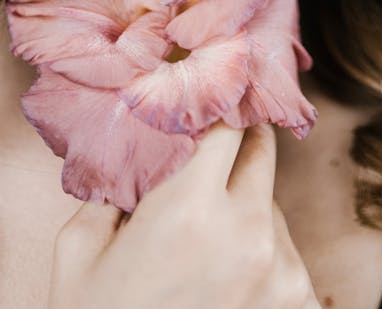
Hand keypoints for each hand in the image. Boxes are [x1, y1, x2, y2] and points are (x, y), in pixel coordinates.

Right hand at [47, 123, 320, 308]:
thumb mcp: (81, 251)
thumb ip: (114, 185)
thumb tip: (141, 141)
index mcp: (189, 209)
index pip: (226, 120)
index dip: (215, 106)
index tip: (207, 96)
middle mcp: (246, 232)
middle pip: (260, 150)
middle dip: (235, 146)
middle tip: (209, 155)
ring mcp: (278, 269)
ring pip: (271, 203)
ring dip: (245, 206)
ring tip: (204, 244)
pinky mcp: (296, 301)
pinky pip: (285, 251)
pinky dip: (261, 254)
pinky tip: (227, 278)